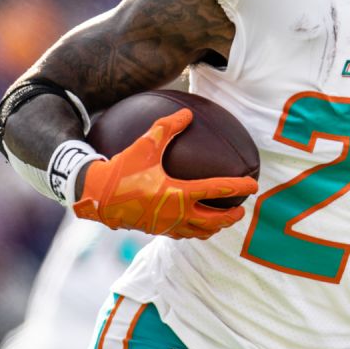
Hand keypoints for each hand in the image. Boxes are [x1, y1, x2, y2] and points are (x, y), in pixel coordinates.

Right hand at [72, 109, 258, 238]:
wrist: (96, 195)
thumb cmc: (122, 169)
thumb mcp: (145, 144)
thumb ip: (168, 127)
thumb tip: (188, 113)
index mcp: (178, 193)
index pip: (217, 191)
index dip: (238, 187)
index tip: (253, 185)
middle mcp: (176, 213)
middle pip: (213, 221)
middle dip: (231, 217)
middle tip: (242, 210)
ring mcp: (166, 225)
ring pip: (199, 232)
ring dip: (215, 228)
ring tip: (224, 221)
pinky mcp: (156, 230)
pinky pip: (183, 234)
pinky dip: (196, 231)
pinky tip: (196, 224)